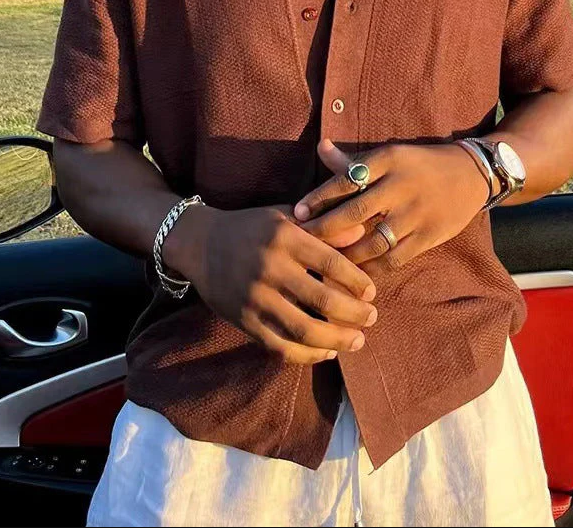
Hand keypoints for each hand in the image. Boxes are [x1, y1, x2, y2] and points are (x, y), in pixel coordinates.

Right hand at [163, 204, 377, 364]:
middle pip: (322, 299)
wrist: (200, 243)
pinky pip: (280, 346)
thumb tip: (362, 235)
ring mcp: (255, 298)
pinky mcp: (244, 321)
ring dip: (337, 340)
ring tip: (357, 341)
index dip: (356, 281)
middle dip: (354, 314)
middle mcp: (270, 268)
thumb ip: (323, 228)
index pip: (331, 263)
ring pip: (304, 329)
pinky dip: (307, 355)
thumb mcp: (285, 216)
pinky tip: (326, 352)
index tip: (372, 292)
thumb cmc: (251, 227)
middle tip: (372, 317)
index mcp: (284, 238)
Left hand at [294, 139, 488, 273]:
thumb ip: (352, 161)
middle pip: (356, 211)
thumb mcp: (390, 156)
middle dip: (326, 229)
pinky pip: (395, 258)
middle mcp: (401, 186)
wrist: (471, 174)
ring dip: (346, 254)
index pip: (346, 179)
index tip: (296, 214)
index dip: (318, 198)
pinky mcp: (429, 236)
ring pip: (374, 240)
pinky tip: (355, 273)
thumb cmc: (420, 164)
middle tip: (302, 241)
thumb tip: (319, 148)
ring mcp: (416, 213)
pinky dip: (372, 268)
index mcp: (388, 161)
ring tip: (325, 262)